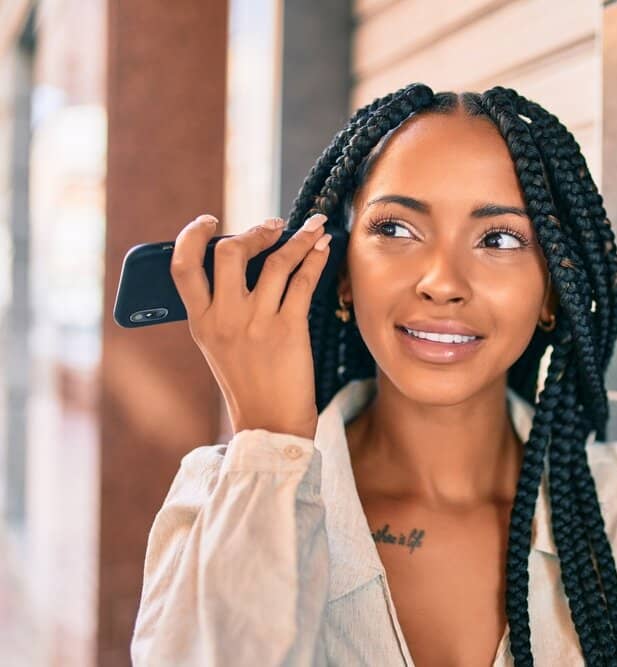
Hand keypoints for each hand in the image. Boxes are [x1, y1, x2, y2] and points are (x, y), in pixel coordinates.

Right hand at [170, 212, 331, 439]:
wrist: (270, 423)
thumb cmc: (248, 382)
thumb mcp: (218, 346)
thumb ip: (220, 308)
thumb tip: (240, 261)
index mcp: (200, 322)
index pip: (182, 268)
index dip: (191, 236)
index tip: (209, 221)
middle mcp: (224, 319)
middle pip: (229, 253)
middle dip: (254, 231)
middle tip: (274, 225)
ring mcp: (256, 323)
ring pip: (275, 262)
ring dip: (297, 238)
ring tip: (312, 228)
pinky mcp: (289, 329)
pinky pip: (303, 281)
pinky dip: (315, 258)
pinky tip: (323, 248)